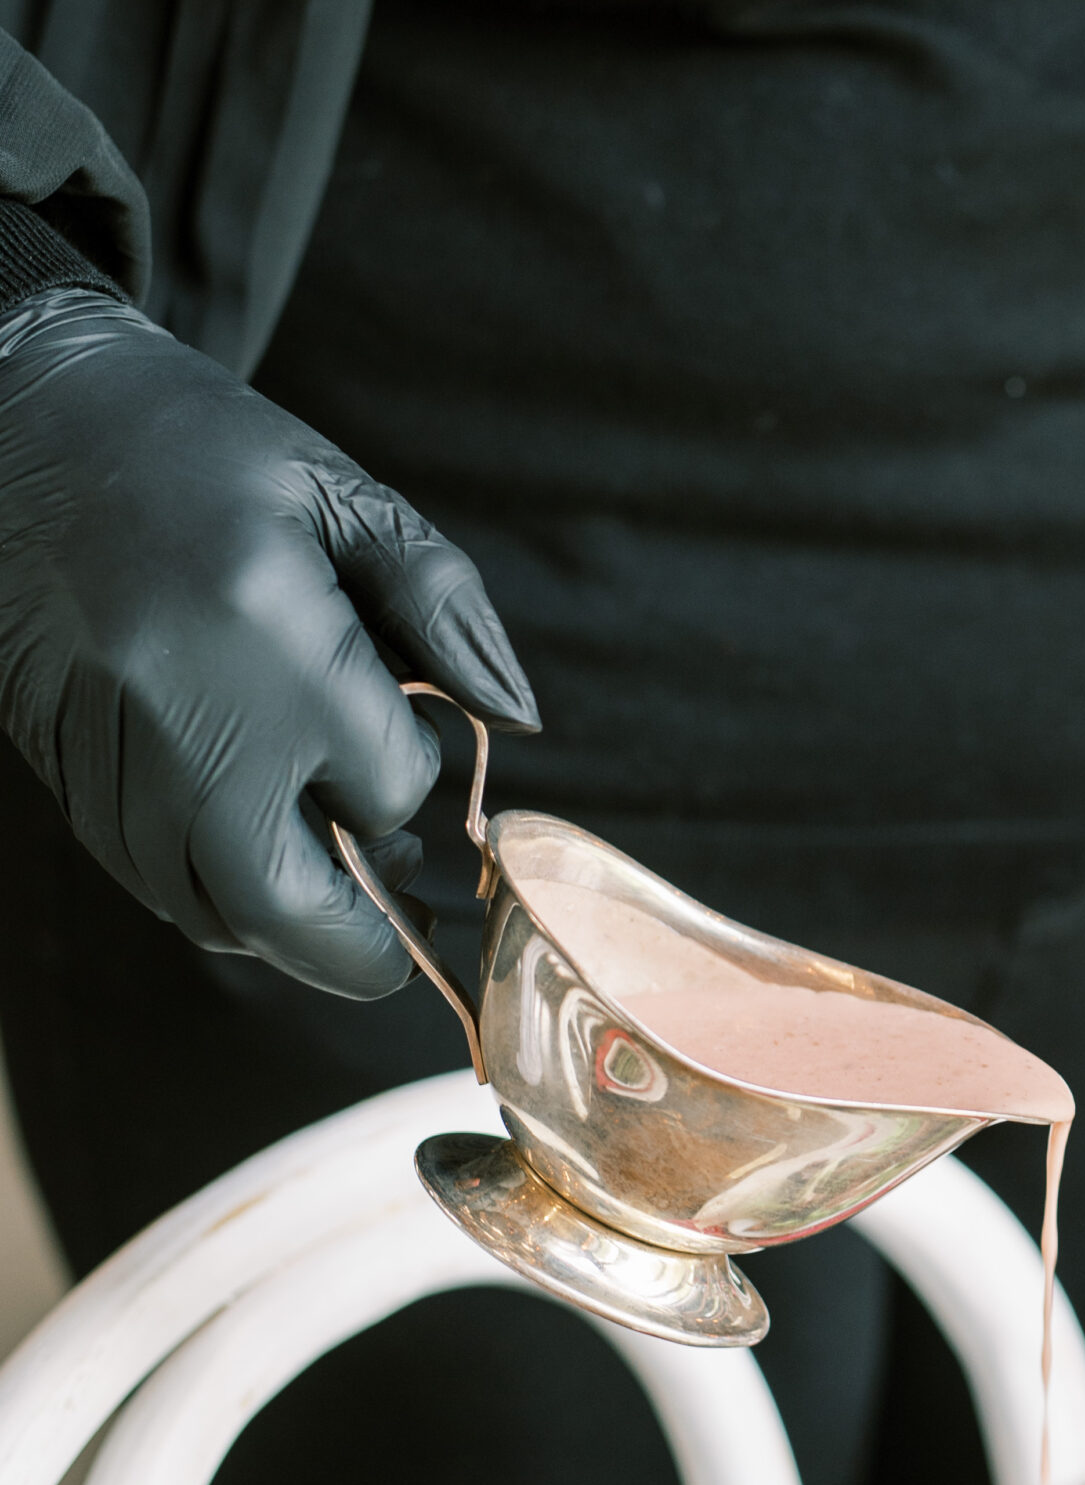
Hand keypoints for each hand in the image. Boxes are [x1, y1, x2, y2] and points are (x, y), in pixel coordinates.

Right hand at [0, 288, 537, 996]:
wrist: (17, 423)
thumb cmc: (188, 449)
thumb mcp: (337, 493)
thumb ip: (444, 605)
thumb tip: (519, 717)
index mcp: (269, 636)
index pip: (386, 788)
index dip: (409, 773)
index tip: (402, 725)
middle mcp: (184, 718)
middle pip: (290, 910)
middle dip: (365, 946)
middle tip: (407, 930)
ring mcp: (114, 760)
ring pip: (215, 917)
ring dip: (289, 927)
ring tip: (335, 875)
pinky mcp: (67, 778)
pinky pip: (152, 884)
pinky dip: (216, 895)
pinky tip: (253, 848)